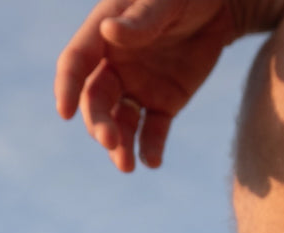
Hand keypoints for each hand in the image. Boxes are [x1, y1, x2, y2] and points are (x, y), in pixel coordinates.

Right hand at [54, 0, 237, 172]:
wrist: (218, 5)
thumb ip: (140, 19)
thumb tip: (110, 32)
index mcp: (104, 35)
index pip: (76, 63)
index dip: (66, 87)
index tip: (64, 112)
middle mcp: (115, 65)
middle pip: (96, 101)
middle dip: (99, 123)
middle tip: (110, 141)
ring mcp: (139, 87)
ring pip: (121, 122)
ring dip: (121, 145)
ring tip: (127, 166)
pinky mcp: (165, 103)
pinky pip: (154, 131)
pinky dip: (151, 149)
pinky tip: (152, 162)